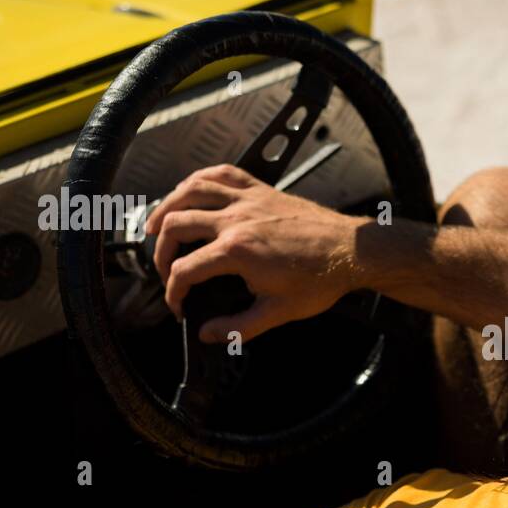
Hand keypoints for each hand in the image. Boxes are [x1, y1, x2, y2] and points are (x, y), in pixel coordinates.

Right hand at [144, 163, 366, 342]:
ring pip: (191, 191)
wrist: (351, 251)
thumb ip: (239, 327)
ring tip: (156, 225)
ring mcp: (248, 199)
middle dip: (161, 251)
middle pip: (176, 225)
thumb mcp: (278, 312)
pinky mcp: (261, 189)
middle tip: (165, 269)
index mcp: (237, 251)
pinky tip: (190, 190)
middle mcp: (237, 219)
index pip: (185, 271)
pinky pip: (221, 173)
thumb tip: (208, 333)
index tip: (179, 304)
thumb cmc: (320, 279)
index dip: (173, 292)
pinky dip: (199, 179)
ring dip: (167, 206)